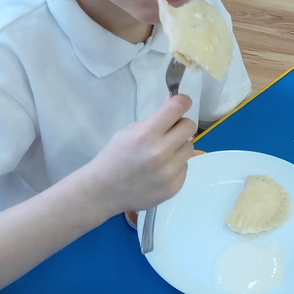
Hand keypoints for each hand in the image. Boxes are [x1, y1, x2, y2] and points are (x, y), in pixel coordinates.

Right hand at [84, 95, 195, 215]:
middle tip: (169, 132)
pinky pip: (185, 166)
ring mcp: (169, 172)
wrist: (104, 192)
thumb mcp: (130, 131)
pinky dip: (176, 165)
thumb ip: (155, 117)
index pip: (177, 108)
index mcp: (146, 135)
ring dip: (179, 147)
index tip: (182, 103)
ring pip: (190, 147)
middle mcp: (160, 153)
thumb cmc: (115, 157)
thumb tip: (176, 101)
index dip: (182, 101)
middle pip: (190, 126)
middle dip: (180, 125)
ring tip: (162, 154)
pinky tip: (159, 171)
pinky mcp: (174, 186)